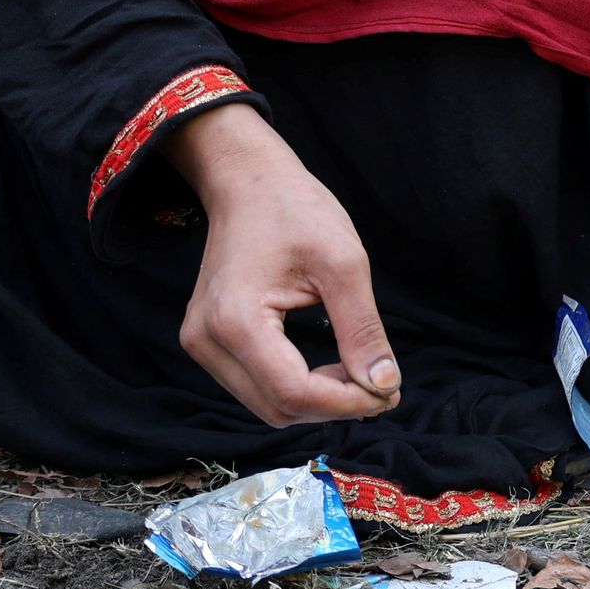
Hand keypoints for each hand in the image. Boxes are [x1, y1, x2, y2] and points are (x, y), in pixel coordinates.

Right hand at [169, 102, 400, 425]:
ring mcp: (200, 342)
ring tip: (357, 373)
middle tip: (381, 384)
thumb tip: (384, 386)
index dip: (347, 403)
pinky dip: (295, 387)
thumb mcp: (344, 262)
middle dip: (334, 405)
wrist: (247, 181)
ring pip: (266, 405)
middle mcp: (206, 340)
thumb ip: (363, 329)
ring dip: (315, 401)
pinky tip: (327, 367)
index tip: (390, 392)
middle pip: (277, 408)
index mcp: (236, 319)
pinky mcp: (206, 341)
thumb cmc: (295, 209)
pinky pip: (255, 387)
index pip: (294, 393)